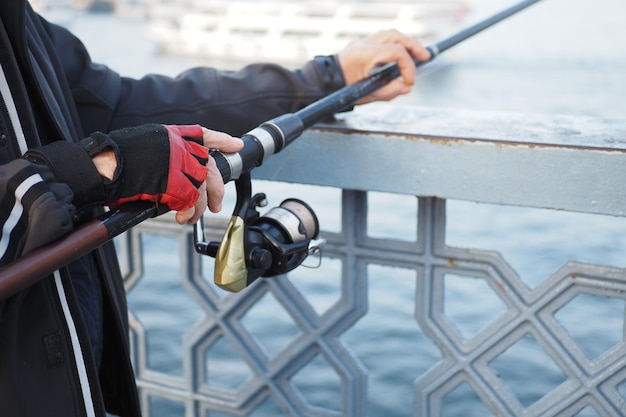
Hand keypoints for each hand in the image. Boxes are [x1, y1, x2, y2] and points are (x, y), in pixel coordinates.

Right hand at [99, 124, 242, 224]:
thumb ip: (167, 156)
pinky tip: (182, 217)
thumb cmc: (117, 158)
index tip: (236, 145)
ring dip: (199, 207)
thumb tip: (178, 175)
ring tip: (191, 218)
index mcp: (173, 135)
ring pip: (201, 189)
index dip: (222, 141)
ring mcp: (181, 164)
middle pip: (210, 169)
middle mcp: (181, 147)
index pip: (205, 135)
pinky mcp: (177, 182)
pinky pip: (190, 200)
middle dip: (215, 189)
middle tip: (216, 205)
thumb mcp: (147, 147)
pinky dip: (187, 212)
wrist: (105, 165)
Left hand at [337, 29, 430, 103]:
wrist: (324, 82)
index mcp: (366, 54)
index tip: (409, 81)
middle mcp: (364, 44)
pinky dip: (395, 44)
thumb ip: (389, 91)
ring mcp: (362, 42)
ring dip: (406, 42)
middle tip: (426, 57)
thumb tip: (406, 86)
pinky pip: (382, 39)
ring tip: (417, 54)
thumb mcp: (367, 94)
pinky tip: (401, 54)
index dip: (408, 67)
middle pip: (396, 36)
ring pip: (390, 34)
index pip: (397, 52)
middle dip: (413, 45)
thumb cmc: (342, 90)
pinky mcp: (361, 45)